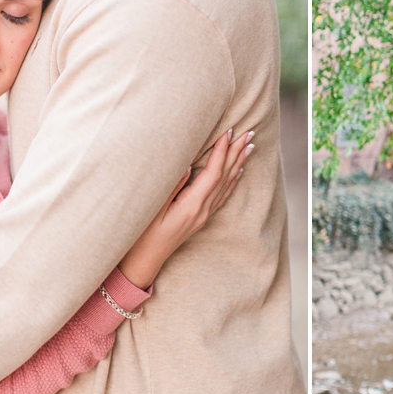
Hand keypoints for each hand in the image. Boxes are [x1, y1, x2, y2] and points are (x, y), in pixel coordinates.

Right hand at [117, 128, 253, 287]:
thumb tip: (188, 165)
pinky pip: (221, 195)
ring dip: (238, 163)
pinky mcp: (201, 218)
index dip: (222, 152)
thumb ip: (171, 187)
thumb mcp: (153, 210)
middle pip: (225, 176)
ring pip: (226, 184)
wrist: (145, 261)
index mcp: (192, 206)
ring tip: (249, 146)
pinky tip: (238, 172)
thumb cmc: (143, 235)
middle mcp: (203, 210)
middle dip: (236, 152)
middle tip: (248, 132)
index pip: (213, 173)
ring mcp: (203, 215)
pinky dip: (231, 180)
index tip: (228, 132)